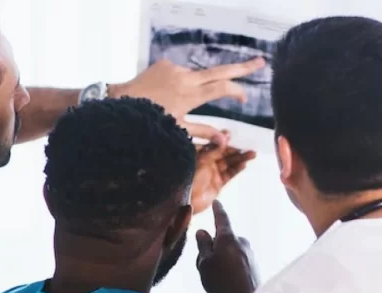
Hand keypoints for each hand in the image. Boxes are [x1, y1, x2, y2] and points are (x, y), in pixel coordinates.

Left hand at [111, 58, 265, 142]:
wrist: (121, 102)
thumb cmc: (150, 121)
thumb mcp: (178, 130)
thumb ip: (204, 132)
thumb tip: (226, 141)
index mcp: (190, 96)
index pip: (222, 88)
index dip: (237, 91)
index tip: (245, 97)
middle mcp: (186, 78)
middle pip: (220, 70)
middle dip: (242, 67)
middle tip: (261, 62)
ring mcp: (175, 68)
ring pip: (197, 76)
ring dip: (198, 86)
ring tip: (177, 103)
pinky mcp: (165, 63)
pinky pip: (181, 73)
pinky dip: (182, 83)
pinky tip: (168, 95)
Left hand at [191, 136, 255, 214]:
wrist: (184, 200)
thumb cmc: (187, 178)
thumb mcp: (200, 160)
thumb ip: (213, 149)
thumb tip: (224, 137)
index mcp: (199, 155)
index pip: (214, 144)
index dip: (223, 139)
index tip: (232, 134)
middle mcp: (207, 163)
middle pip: (224, 154)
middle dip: (236, 149)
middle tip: (248, 145)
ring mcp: (213, 174)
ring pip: (229, 164)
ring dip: (240, 158)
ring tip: (252, 154)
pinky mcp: (218, 184)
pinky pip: (229, 175)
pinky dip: (237, 169)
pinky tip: (244, 164)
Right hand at [196, 201, 258, 292]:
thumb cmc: (222, 281)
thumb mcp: (204, 263)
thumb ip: (203, 246)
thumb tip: (203, 231)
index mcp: (228, 238)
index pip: (221, 219)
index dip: (218, 211)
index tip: (217, 202)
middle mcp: (242, 242)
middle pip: (223, 240)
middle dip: (214, 248)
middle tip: (204, 265)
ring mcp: (250, 253)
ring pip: (230, 251)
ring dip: (222, 259)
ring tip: (216, 277)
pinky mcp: (254, 265)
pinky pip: (238, 260)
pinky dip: (230, 266)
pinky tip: (228, 282)